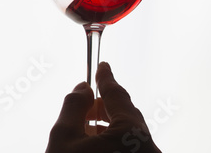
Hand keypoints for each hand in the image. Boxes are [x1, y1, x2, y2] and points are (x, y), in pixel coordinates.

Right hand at [45, 62, 160, 152]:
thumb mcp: (63, 136)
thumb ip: (74, 106)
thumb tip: (83, 87)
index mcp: (130, 133)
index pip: (117, 95)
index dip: (105, 78)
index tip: (102, 65)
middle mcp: (147, 146)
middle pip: (125, 113)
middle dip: (102, 105)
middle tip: (83, 104)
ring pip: (128, 131)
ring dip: (106, 124)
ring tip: (84, 128)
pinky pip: (132, 145)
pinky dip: (114, 139)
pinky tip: (94, 143)